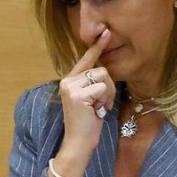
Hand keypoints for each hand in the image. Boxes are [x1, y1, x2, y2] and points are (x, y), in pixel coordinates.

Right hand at [51, 29, 115, 176]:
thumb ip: (94, 85)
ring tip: (99, 108)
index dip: (97, 46)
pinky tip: (98, 111)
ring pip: (103, 77)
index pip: (86, 60)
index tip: (106, 32)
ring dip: (108, 94)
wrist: (78, 144)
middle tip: (103, 104)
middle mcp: (67, 81)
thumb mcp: (91, 100)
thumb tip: (106, 71)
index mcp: (69, 81)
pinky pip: (102, 88)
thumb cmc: (87, 124)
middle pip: (101, 69)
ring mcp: (70, 87)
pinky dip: (105, 100)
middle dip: (109, 88)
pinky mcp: (77, 94)